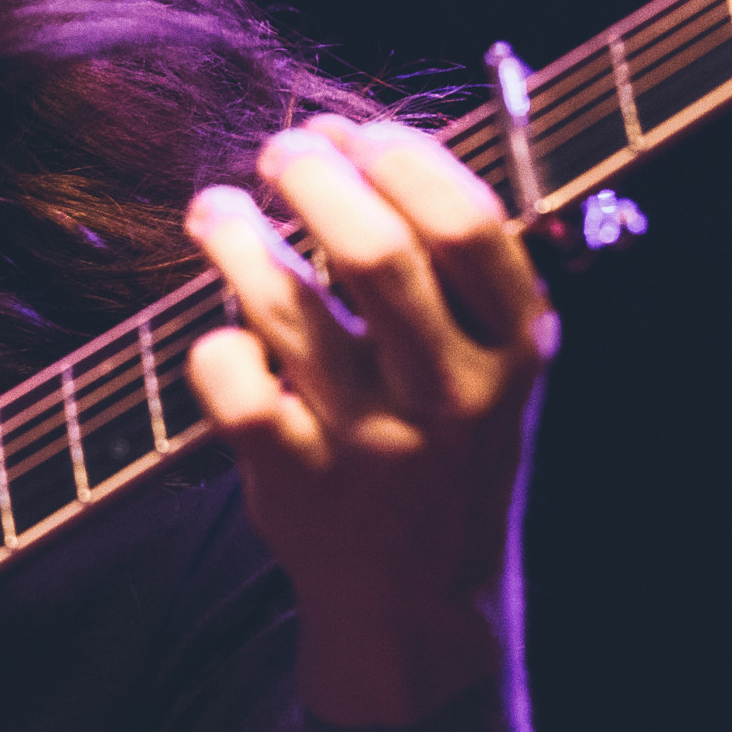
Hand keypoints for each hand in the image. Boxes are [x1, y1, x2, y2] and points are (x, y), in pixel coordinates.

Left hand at [185, 115, 558, 724]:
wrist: (420, 600)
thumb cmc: (445, 447)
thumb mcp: (493, 364)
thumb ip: (450, 264)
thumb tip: (350, 137)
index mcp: (516, 348)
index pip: (464, 221)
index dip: (397, 154)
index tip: (352, 131)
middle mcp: (452, 395)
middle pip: (377, 252)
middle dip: (313, 176)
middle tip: (278, 153)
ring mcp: (374, 443)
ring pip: (288, 306)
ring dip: (238, 235)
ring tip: (216, 210)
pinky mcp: (297, 481)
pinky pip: (235, 384)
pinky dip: (215, 342)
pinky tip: (221, 331)